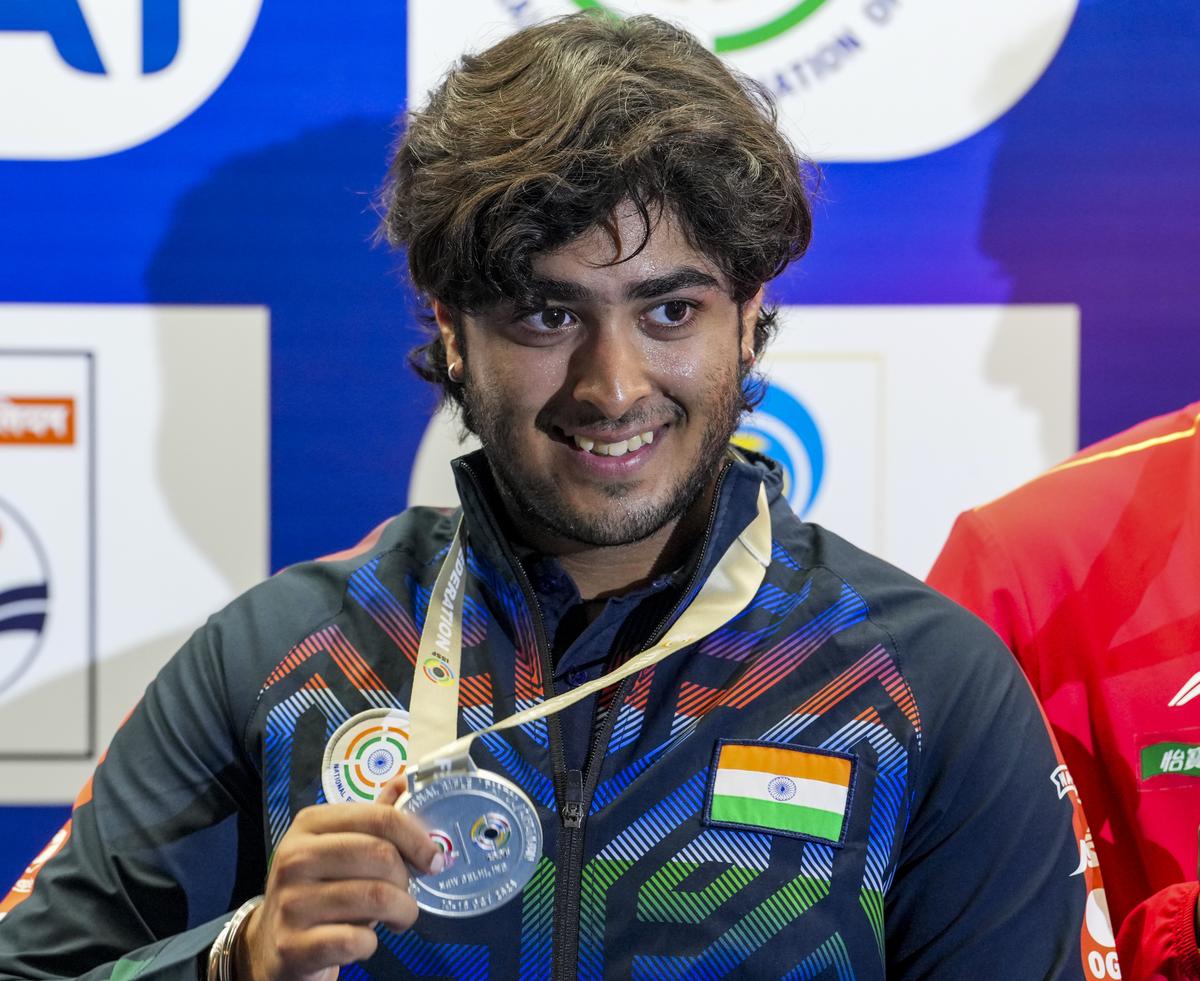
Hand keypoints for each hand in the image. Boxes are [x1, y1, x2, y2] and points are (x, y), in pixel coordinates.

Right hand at [236, 777, 438, 980]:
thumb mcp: (338, 846)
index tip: (434, 859)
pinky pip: (355, 940)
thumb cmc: (318, 889)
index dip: (417, 839)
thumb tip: (405, 782)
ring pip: (375, 897)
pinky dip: (372, 943)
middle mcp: (296, 857)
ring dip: (402, 911)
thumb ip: (371, 819)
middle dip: (407, 879)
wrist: (273, 943)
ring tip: (399, 916)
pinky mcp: (294, 945)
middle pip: (381, 856)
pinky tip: (364, 940)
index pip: (380, 818)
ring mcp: (291, 901)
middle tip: (407, 893)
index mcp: (311, 824)